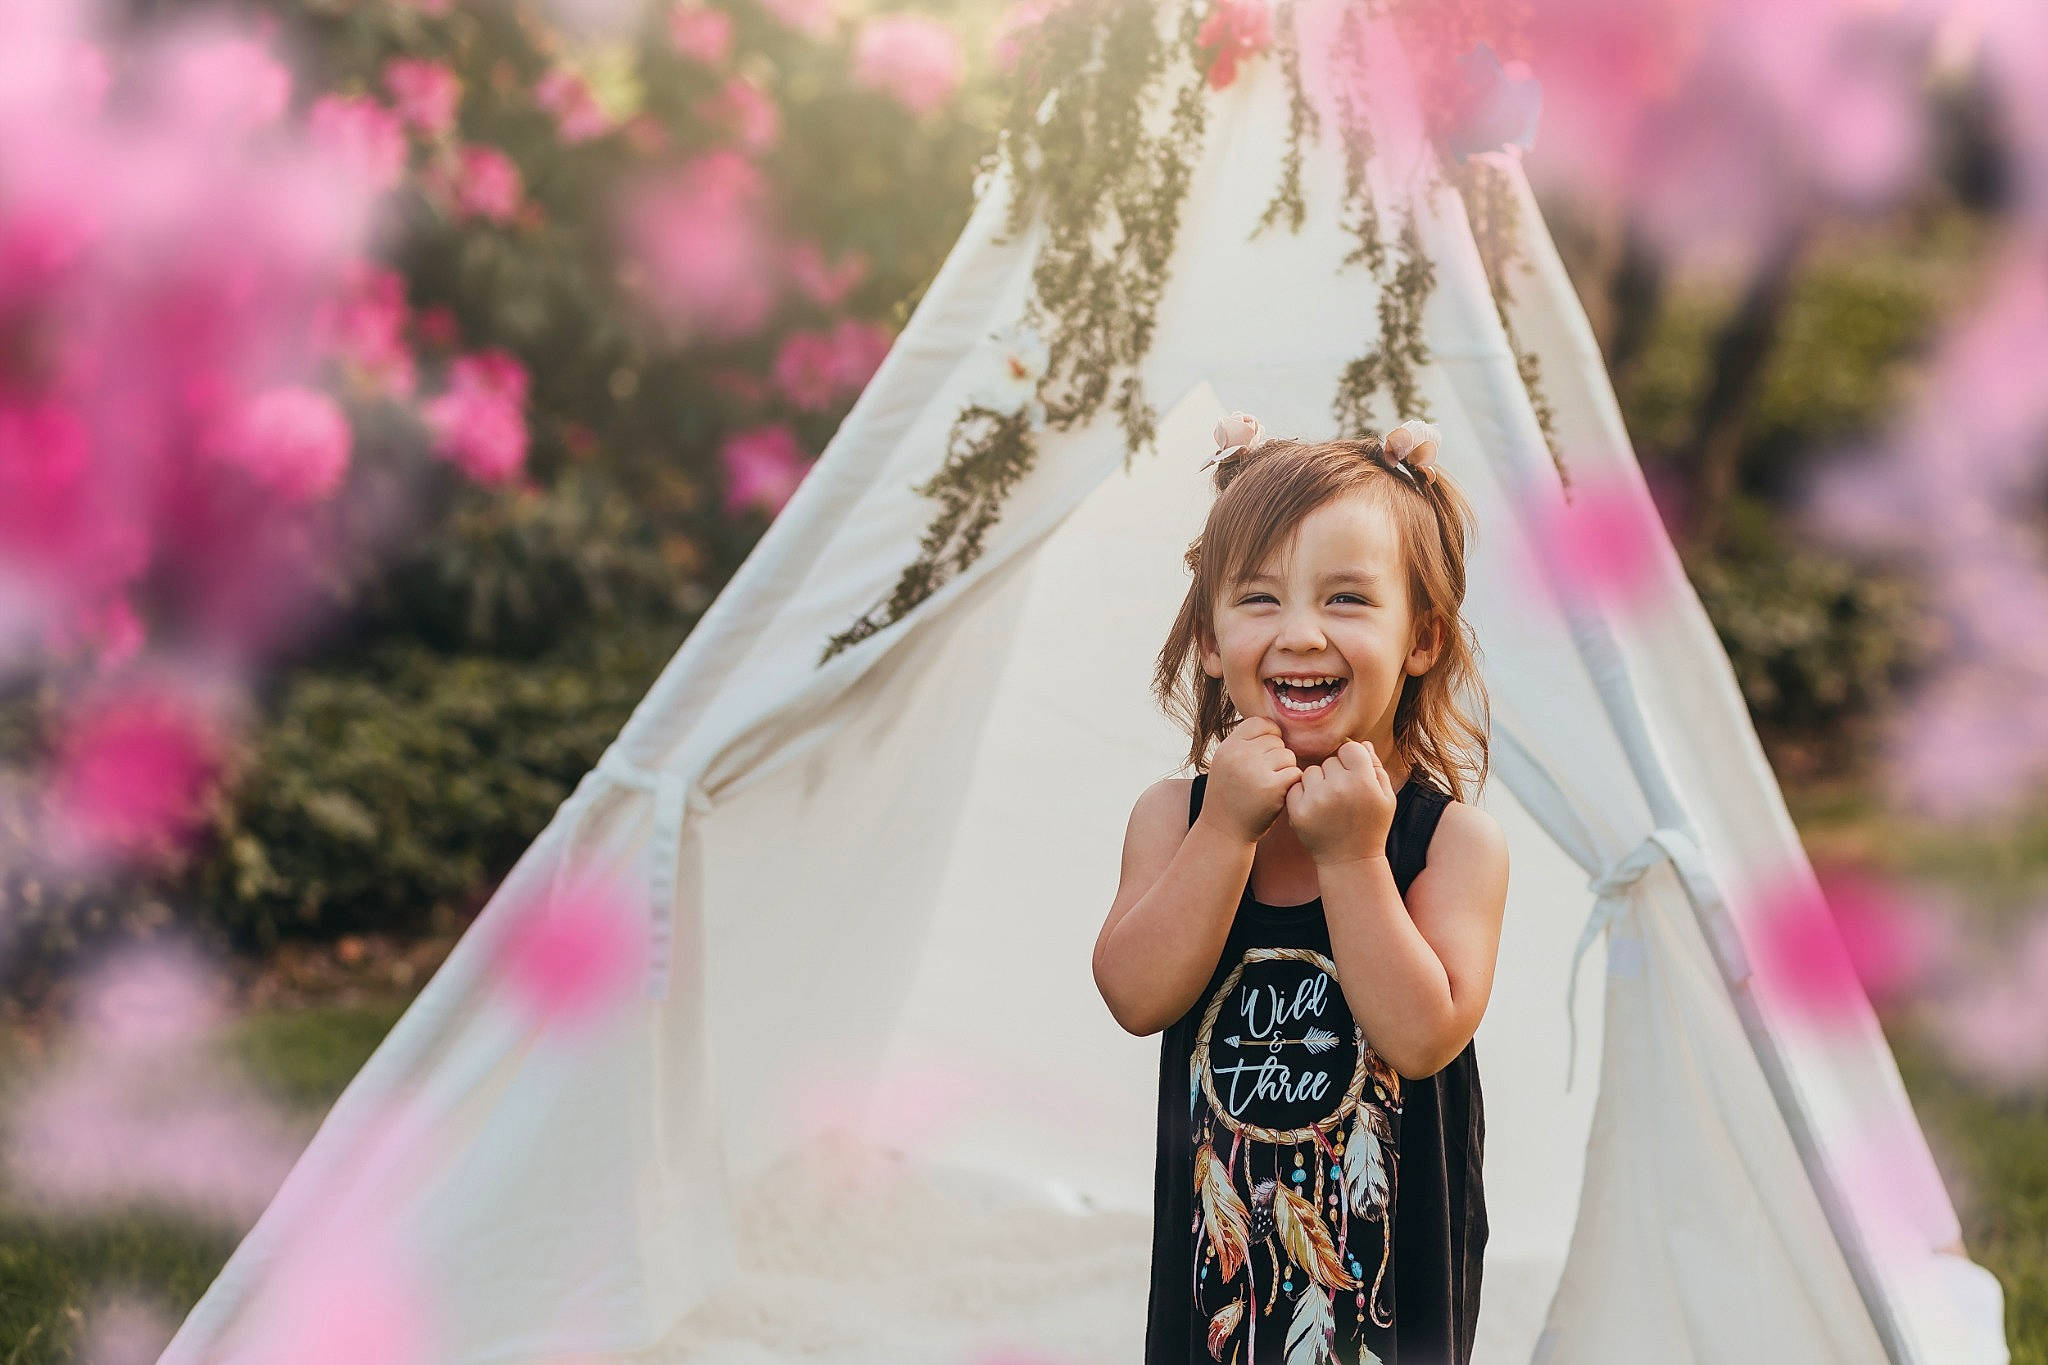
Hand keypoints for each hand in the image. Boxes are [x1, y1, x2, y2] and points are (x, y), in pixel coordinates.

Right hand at [1197, 715, 1301, 844]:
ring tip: (1269, 786)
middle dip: (1276, 757)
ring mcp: (1255, 770)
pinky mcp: (1272, 787)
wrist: (1223, 831)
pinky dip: (1292, 784)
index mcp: (1228, 746)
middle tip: (1263, 777)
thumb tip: (1276, 725)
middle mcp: (1239, 755)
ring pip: (1288, 756)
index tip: (1265, 755)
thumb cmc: (1230, 796)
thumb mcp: (1226, 762)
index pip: (1261, 723)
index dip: (1269, 736)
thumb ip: (1245, 743)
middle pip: (1277, 741)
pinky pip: (1295, 773)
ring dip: (1285, 771)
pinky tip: (1278, 795)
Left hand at [1286, 739, 1395, 865]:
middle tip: (1343, 796)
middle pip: (1329, 760)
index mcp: (1363, 781)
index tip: (1354, 776)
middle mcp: (1338, 788)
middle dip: (1335, 773)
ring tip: (1329, 802)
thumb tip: (1362, 743)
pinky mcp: (1297, 811)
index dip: (1352, 761)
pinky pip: (1295, 786)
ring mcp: (1315, 800)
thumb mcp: (1386, 798)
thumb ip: (1376, 767)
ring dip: (1317, 782)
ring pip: (1310, 772)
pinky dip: (1303, 794)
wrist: (1350, 861)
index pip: (1349, 749)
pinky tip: (1316, 808)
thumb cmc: (1371, 827)